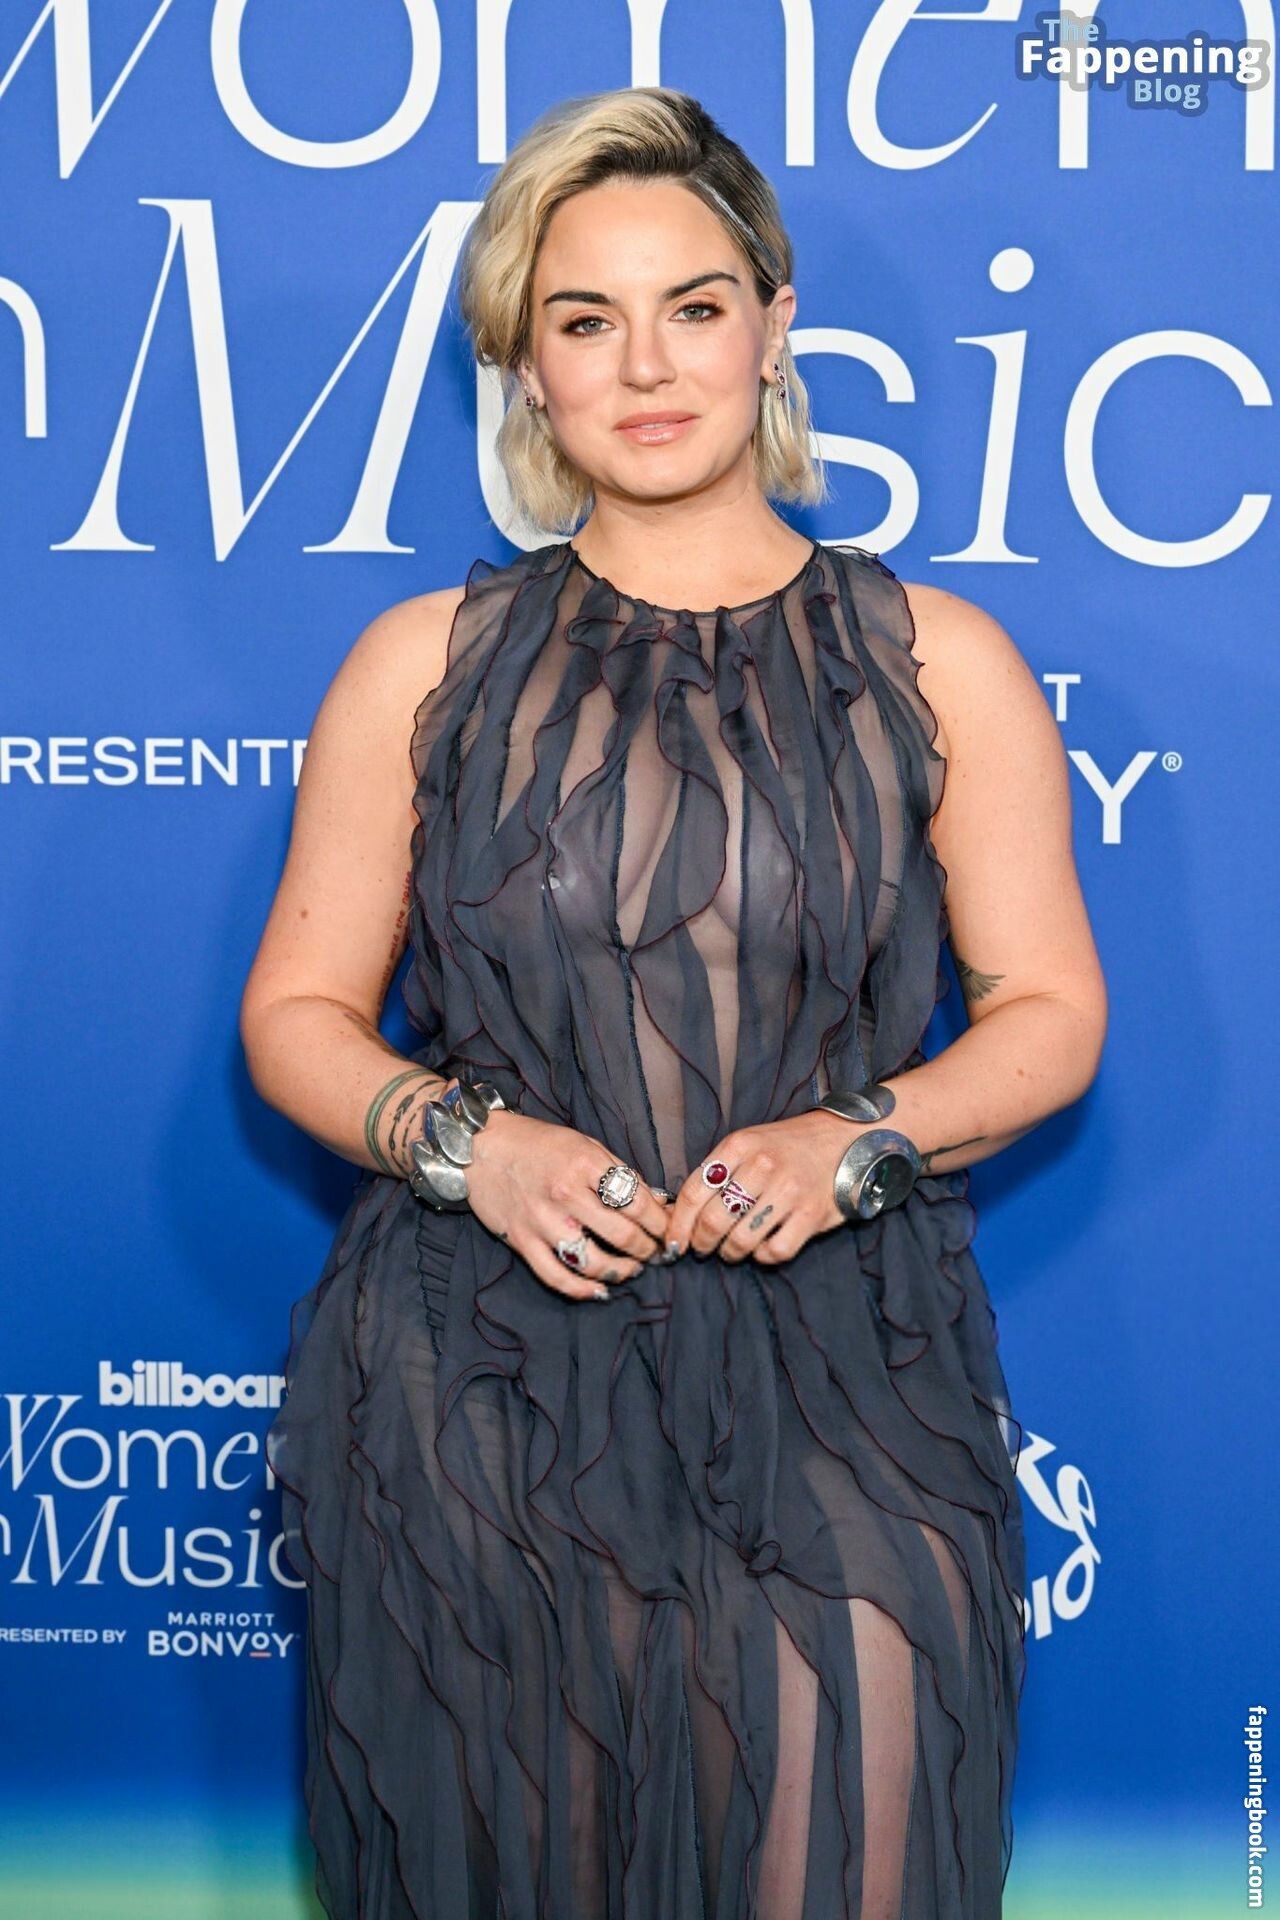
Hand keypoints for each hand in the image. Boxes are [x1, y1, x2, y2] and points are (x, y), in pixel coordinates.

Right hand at [466, 1111, 672, 1302]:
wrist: (481, 1148)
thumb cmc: (538, 1143)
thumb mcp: (585, 1144)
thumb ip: (620, 1173)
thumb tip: (657, 1201)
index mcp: (585, 1164)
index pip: (637, 1202)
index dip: (662, 1223)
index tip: (671, 1231)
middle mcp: (564, 1194)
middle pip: (622, 1234)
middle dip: (647, 1249)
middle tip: (657, 1253)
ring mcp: (541, 1221)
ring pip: (592, 1261)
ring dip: (621, 1271)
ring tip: (633, 1270)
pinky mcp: (521, 1240)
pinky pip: (555, 1276)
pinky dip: (581, 1290)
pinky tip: (599, 1291)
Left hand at [664, 1112, 861, 1264]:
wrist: (844, 1141)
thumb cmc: (786, 1147)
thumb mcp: (748, 1144)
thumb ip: (715, 1173)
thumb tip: (676, 1214)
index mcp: (739, 1145)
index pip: (693, 1192)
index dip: (677, 1225)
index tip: (673, 1243)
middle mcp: (763, 1166)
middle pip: (714, 1220)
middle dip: (701, 1243)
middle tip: (702, 1249)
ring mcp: (789, 1191)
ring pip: (741, 1240)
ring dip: (730, 1253)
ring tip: (730, 1250)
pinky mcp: (812, 1215)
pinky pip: (775, 1251)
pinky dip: (763, 1256)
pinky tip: (762, 1248)